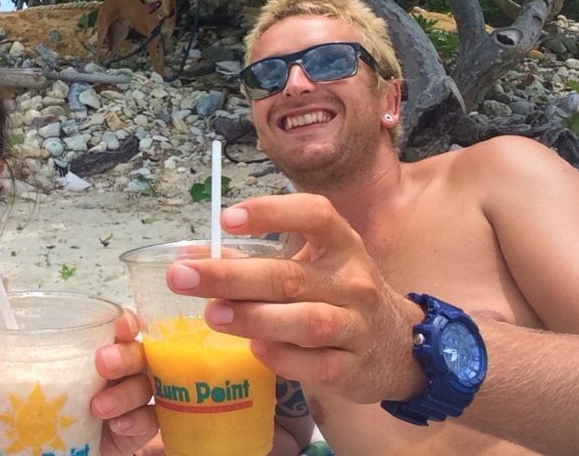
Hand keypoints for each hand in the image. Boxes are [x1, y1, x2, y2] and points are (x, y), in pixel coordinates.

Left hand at [0, 305, 158, 455]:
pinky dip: (137, 422)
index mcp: (94, 346)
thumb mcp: (8, 373)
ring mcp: (130, 399)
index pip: (123, 324)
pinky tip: (118, 427)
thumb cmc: (34, 403)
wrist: (41, 451)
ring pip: (146, 386)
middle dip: (126, 354)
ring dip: (126, 393)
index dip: (126, 321)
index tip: (117, 325)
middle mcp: (118, 368)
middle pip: (140, 352)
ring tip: (97, 406)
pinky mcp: (134, 430)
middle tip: (102, 363)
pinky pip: (149, 421)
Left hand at [165, 194, 425, 404]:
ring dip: (254, 318)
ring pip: (306, 321)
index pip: (314, 215)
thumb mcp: (309, 266)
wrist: (397, 346)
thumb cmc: (336, 295)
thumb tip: (189, 256)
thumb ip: (253, 260)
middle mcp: (353, 280)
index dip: (270, 212)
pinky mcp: (353, 367)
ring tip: (211, 314)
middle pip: (290, 276)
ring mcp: (357, 325)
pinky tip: (255, 350)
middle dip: (231, 276)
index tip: (225, 220)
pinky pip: (316, 365)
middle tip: (181, 276)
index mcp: (340, 243)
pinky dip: (283, 358)